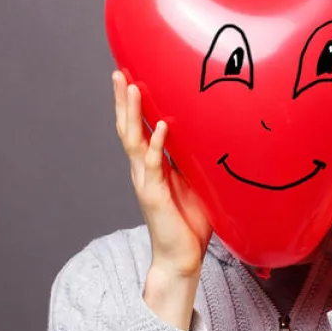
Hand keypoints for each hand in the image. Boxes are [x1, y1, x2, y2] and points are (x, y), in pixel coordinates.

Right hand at [113, 71, 211, 279]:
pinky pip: (155, 164)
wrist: (182, 258)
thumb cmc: (190, 223)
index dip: (132, 105)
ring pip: (134, 141)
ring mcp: (146, 182)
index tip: (129, 78)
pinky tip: (159, 126)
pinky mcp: (154, 195)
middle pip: (128, 128)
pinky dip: (156, 144)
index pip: (138, 129)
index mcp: (152, 167)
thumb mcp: (197, 185)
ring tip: (132, 87)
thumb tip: (213, 140)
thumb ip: (197, 163)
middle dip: (124, 100)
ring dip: (133, 113)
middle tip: (118, 72)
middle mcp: (144, 171)